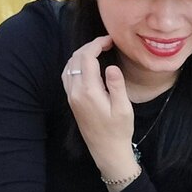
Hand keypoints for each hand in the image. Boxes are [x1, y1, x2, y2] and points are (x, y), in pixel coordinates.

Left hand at [61, 34, 135, 175]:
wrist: (106, 151)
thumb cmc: (119, 131)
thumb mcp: (123, 109)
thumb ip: (116, 86)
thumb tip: (111, 66)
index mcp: (88, 91)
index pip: (87, 58)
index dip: (97, 44)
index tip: (111, 40)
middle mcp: (75, 92)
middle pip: (76, 58)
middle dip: (90, 46)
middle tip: (107, 43)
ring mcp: (71, 96)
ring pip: (69, 65)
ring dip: (82, 54)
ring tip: (99, 50)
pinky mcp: (72, 100)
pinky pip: (68, 75)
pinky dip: (76, 63)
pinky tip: (88, 64)